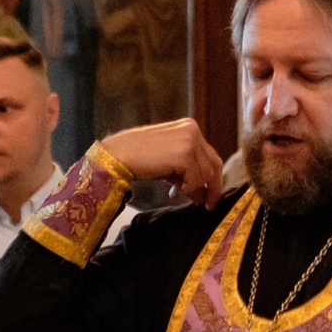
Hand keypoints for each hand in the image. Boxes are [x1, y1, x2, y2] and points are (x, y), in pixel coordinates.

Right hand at [100, 119, 224, 206]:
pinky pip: (196, 179)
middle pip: (214, 164)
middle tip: (206, 205)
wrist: (118, 156)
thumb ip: (186, 166)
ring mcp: (189, 140)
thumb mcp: (167, 157)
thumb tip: (202, 189)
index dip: (212, 178)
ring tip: (178, 194)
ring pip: (206, 173)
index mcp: (189, 127)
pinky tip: (173, 190)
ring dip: (194, 189)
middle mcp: (192, 130)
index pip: (210, 155)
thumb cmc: (138, 158)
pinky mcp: (184, 153)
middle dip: (211, 187)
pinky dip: (188, 188)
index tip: (209, 195)